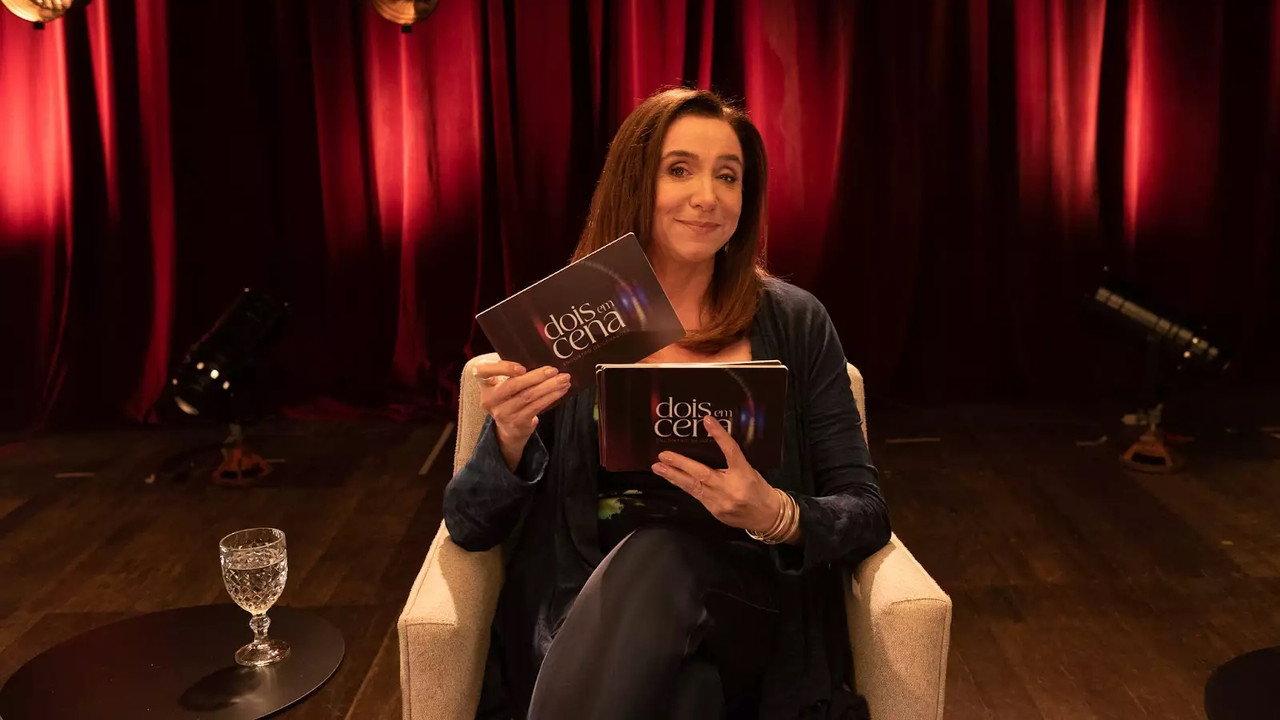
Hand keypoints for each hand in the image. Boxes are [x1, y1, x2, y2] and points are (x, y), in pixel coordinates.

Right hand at [474, 360, 571, 469]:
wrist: (509, 427)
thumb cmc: (510, 396)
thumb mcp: (503, 383)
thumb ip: (512, 371)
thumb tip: (541, 355)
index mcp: (484, 384)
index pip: (483, 372)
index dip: (502, 368)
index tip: (521, 367)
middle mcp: (489, 399)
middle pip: (513, 385)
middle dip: (536, 376)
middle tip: (554, 370)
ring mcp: (503, 413)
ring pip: (528, 396)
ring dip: (549, 386)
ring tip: (564, 379)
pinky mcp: (517, 422)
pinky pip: (536, 406)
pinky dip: (551, 397)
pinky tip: (561, 390)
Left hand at [651, 415, 781, 532]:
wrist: (767, 516)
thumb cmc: (758, 489)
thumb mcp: (749, 471)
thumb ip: (731, 463)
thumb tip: (708, 448)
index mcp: (744, 473)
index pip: (731, 451)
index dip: (719, 435)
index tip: (707, 420)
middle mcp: (731, 488)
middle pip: (702, 474)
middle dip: (681, 464)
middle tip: (663, 455)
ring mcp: (721, 502)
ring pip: (693, 487)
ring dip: (674, 476)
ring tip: (659, 468)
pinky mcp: (715, 511)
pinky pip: (696, 496)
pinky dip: (684, 486)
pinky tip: (672, 478)